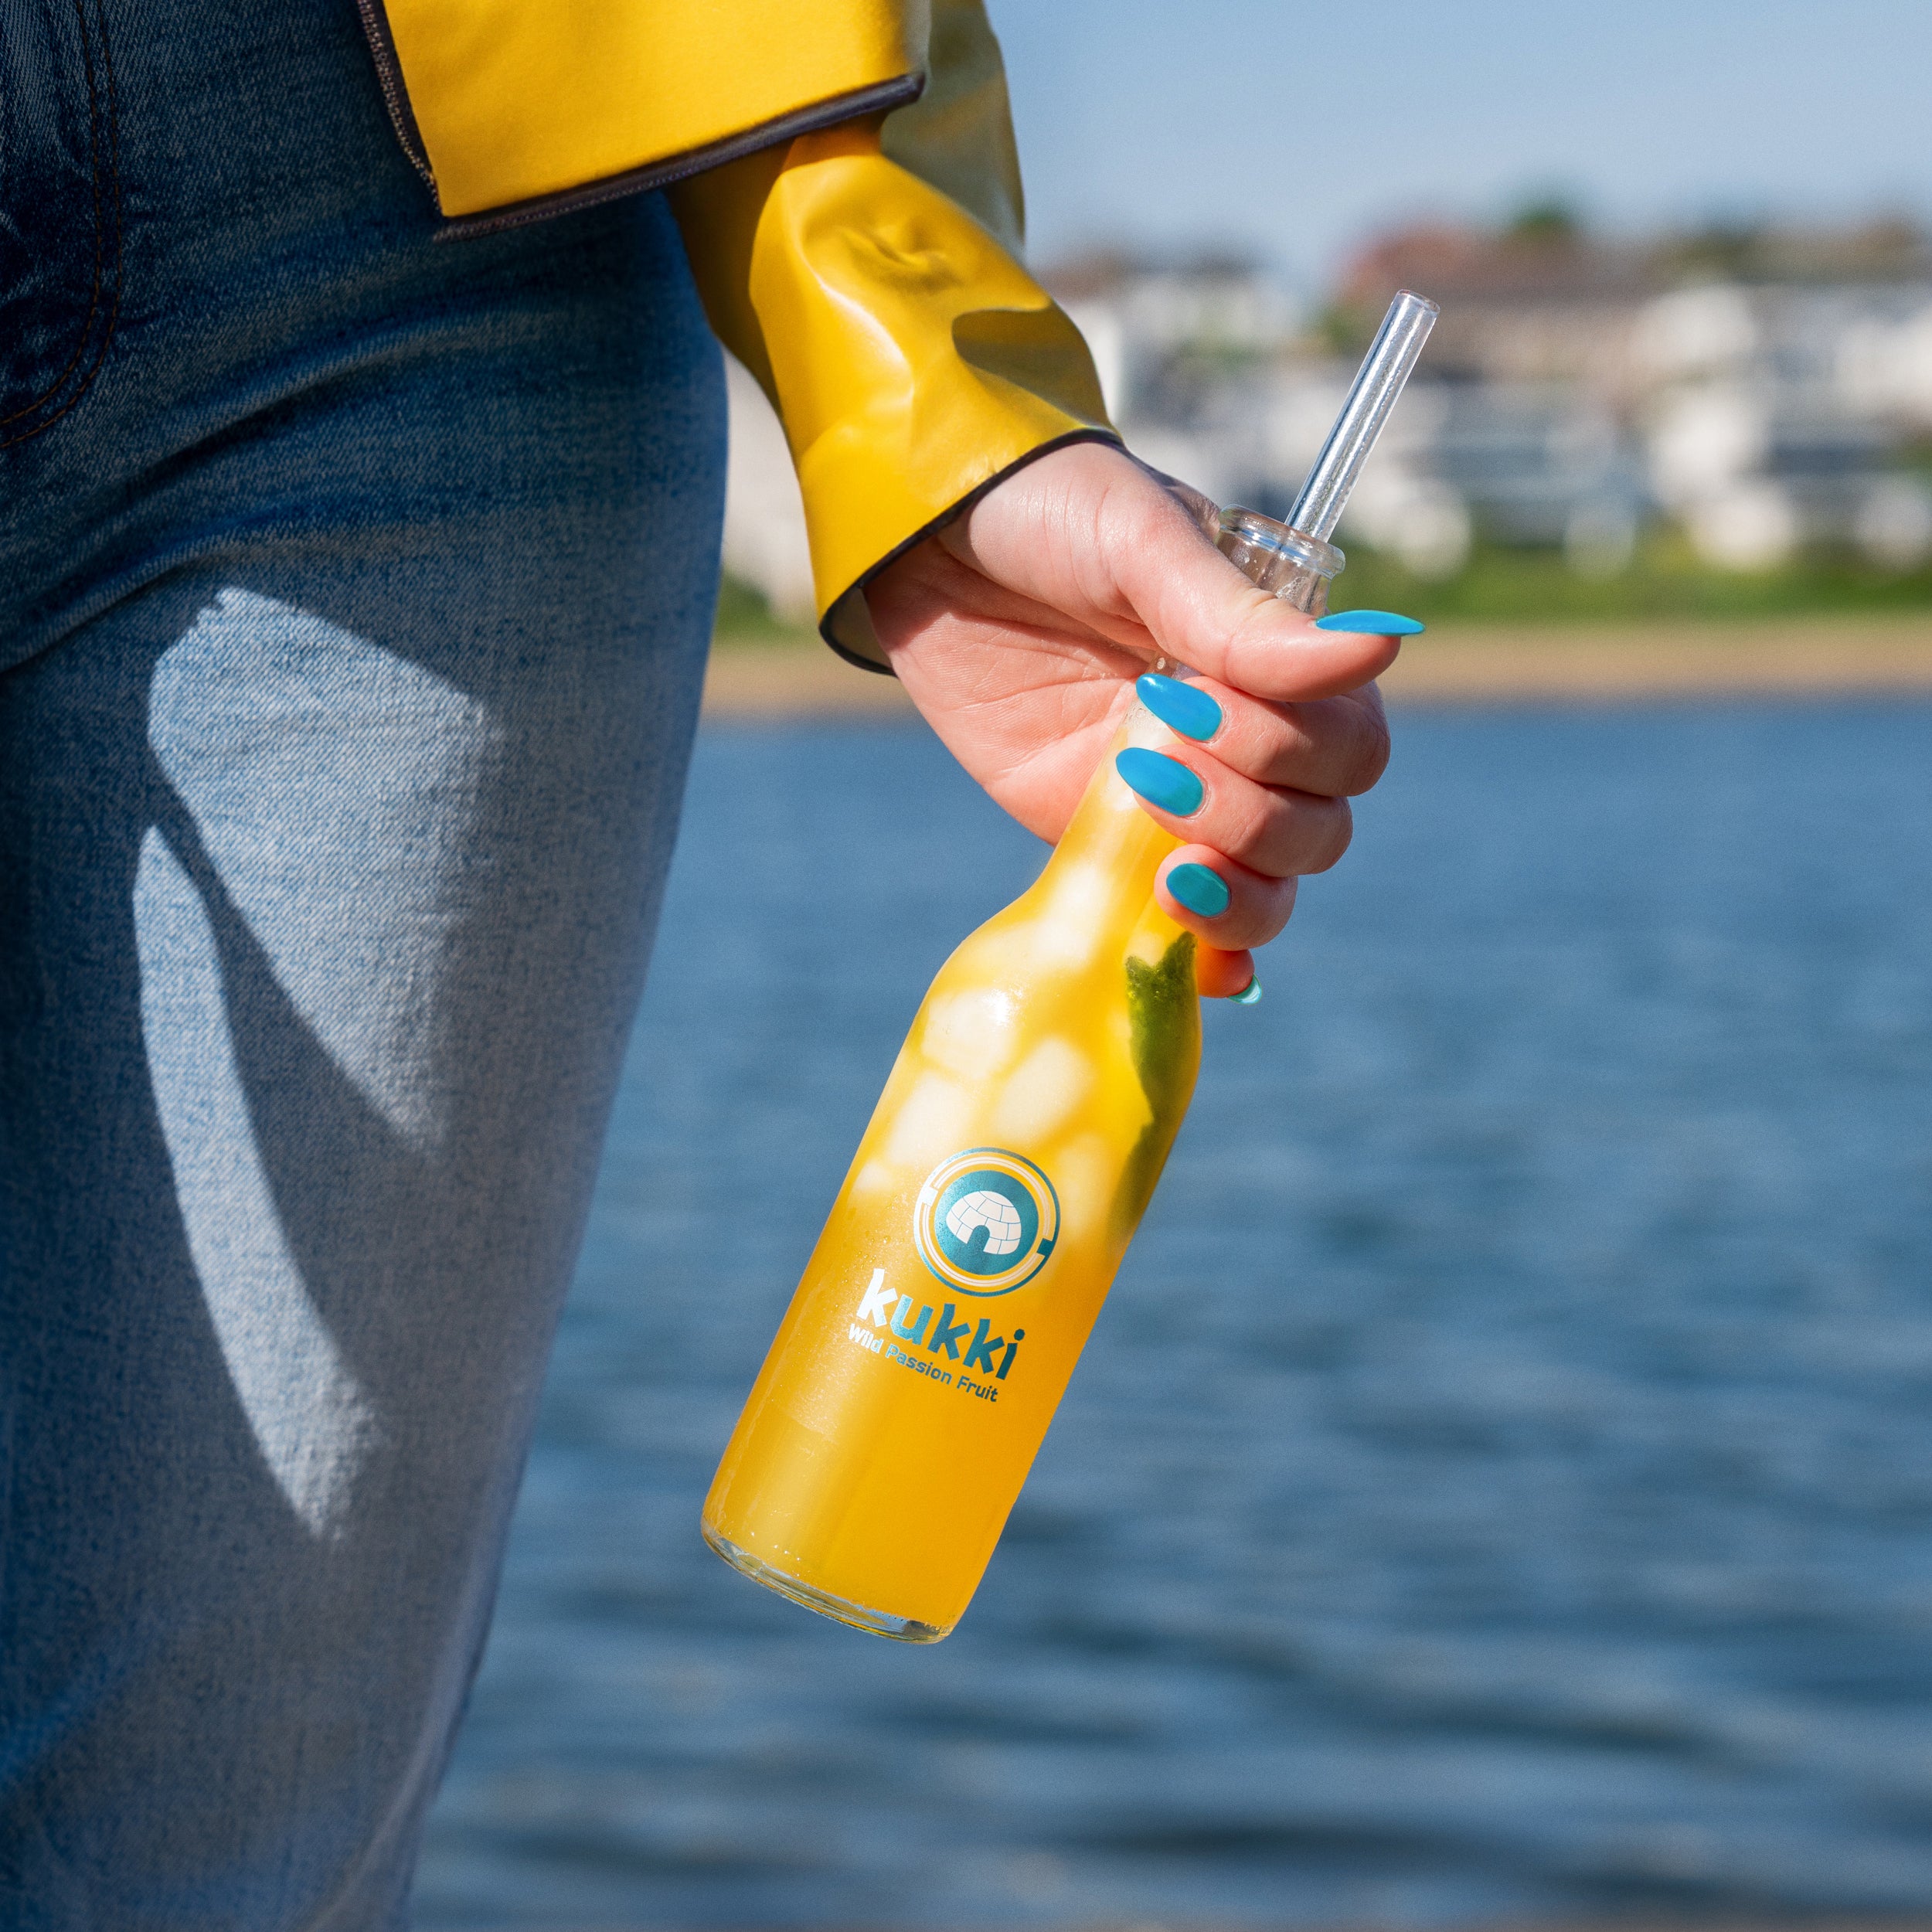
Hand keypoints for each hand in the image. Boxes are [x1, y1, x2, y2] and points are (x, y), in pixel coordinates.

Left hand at [864, 440, 1399, 996]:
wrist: (925, 543)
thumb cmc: (1046, 513)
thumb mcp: (1140, 541)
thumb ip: (1241, 616)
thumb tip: (1380, 649)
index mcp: (1277, 661)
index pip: (1351, 744)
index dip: (1291, 745)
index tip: (1195, 699)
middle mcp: (1247, 737)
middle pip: (1321, 827)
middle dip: (1252, 811)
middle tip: (1153, 758)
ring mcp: (1183, 798)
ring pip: (1271, 884)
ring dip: (1237, 889)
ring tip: (1166, 860)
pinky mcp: (1109, 841)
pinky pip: (1184, 924)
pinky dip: (1208, 955)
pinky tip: (1197, 963)